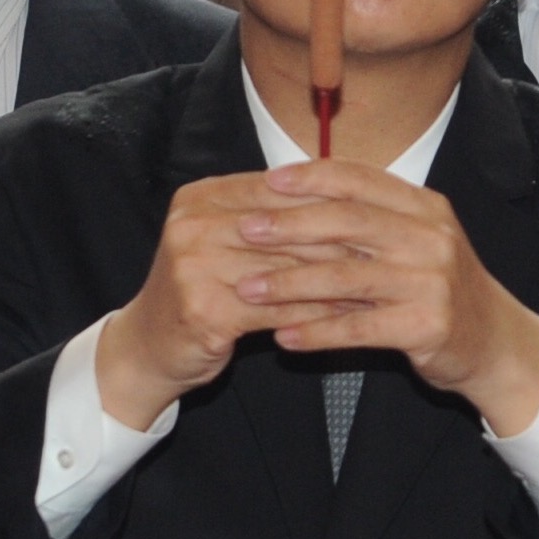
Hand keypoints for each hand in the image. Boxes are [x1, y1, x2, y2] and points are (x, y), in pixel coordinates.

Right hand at [96, 172, 360, 433]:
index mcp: (201, 197)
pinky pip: (277, 310)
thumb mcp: (227, 243)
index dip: (331, 201)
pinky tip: (350, 320)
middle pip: (285, 228)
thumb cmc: (201, 292)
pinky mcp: (203, 310)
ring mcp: (193, 266)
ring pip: (286, 269)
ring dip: (339, 280)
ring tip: (380, 285)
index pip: (278, 190)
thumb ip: (271, 218)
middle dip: (342, 241)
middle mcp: (193, 224)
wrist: (147, 348)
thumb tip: (346, 197)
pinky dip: (317, 315)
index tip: (378, 213)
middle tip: (390, 251)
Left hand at [242, 160, 538, 436]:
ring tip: (248, 289)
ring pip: (347, 277)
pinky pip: (360, 328)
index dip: (312, 177)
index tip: (268, 181)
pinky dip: (318, 332)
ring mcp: (432, 282)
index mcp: (425, 207)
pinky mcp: (428, 326)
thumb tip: (300, 195)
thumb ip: (370, 219)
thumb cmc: (439, 288)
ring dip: (291, 283)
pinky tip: (284, 337)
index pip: (361, 179)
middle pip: (349, 222)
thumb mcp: (416, 241)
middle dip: (290, 225)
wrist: (495, 342)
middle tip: (245, 230)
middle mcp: (431, 237)